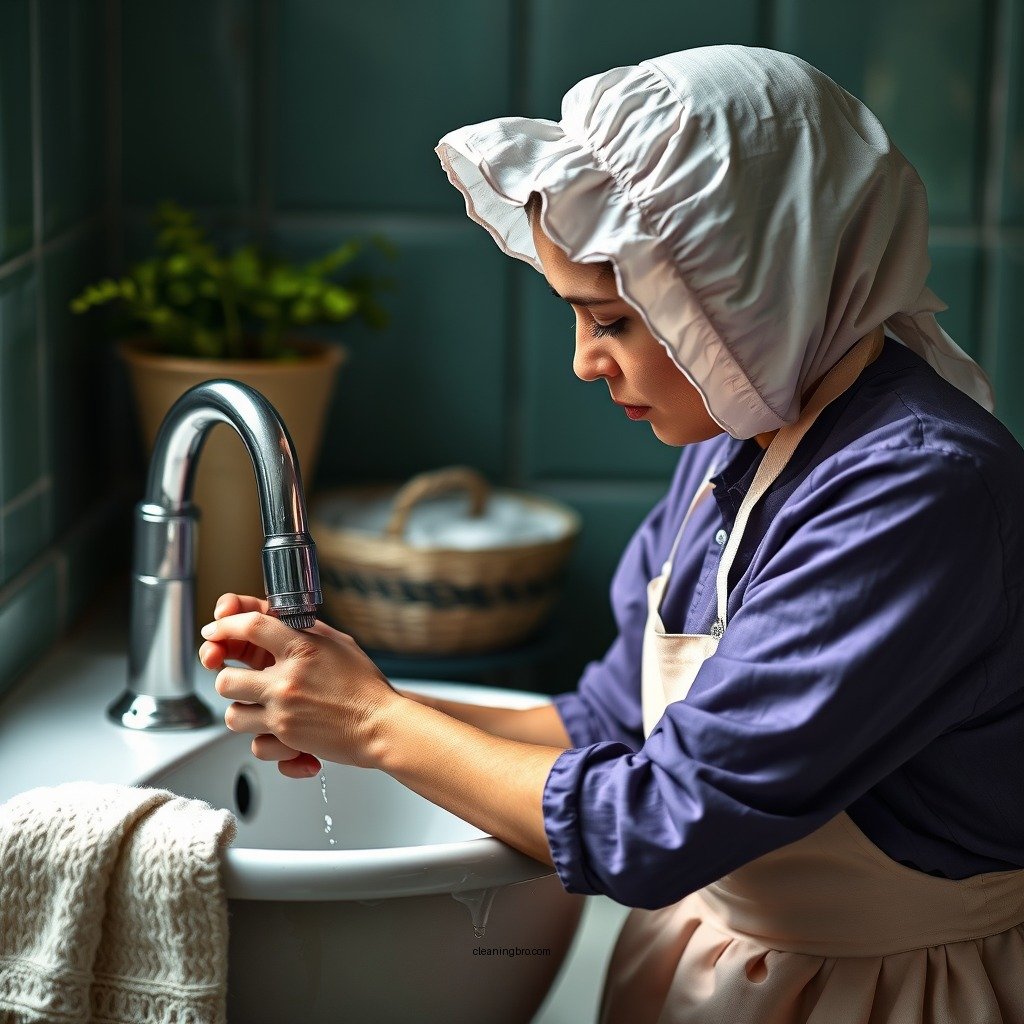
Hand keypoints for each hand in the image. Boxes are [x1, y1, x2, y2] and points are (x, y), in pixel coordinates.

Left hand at [198, 594, 397, 777]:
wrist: (383, 724)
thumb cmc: (365, 685)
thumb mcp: (338, 643)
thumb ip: (304, 632)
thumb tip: (273, 619)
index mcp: (303, 648)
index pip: (251, 626)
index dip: (225, 624)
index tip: (216, 629)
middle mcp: (288, 681)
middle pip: (226, 679)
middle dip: (228, 679)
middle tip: (241, 679)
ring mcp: (284, 712)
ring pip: (232, 715)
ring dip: (242, 711)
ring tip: (259, 707)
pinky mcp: (287, 740)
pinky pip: (255, 744)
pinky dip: (265, 741)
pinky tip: (280, 733)